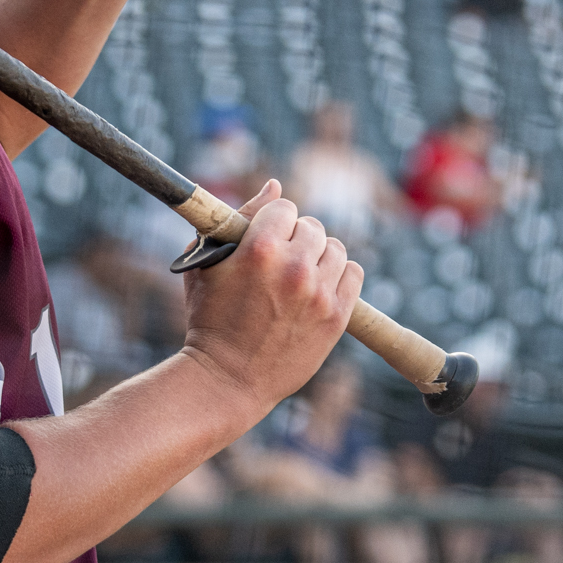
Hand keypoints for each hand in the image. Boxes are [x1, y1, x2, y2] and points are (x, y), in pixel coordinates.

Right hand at [180, 180, 361, 418]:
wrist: (226, 378)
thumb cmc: (209, 317)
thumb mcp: (208, 262)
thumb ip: (242, 217)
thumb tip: (276, 184)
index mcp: (260, 247)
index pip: (285, 207)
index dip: (273, 222)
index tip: (266, 239)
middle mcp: (294, 266)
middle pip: (312, 226)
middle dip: (296, 239)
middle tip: (280, 263)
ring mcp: (319, 293)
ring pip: (336, 248)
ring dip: (319, 257)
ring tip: (299, 277)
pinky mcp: (337, 316)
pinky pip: (354, 273)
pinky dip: (340, 276)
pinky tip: (319, 288)